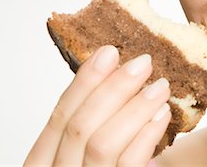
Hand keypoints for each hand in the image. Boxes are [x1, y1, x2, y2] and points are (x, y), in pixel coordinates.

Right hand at [24, 45, 170, 165]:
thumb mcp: (81, 157)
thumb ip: (91, 129)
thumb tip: (116, 82)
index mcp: (43, 163)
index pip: (59, 116)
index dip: (85, 81)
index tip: (108, 52)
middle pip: (80, 126)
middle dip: (113, 88)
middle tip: (142, 62)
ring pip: (102, 143)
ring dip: (133, 108)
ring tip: (160, 86)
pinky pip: (128, 165)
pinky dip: (146, 136)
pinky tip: (162, 114)